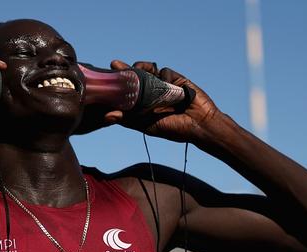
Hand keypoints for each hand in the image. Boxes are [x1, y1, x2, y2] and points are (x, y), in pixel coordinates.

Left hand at [105, 60, 220, 142]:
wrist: (200, 125)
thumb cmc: (173, 129)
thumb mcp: (146, 125)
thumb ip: (128, 119)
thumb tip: (107, 116)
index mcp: (142, 105)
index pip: (126, 91)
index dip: (117, 84)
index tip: (107, 76)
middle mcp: (152, 93)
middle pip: (135, 77)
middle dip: (126, 71)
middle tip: (115, 66)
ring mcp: (164, 85)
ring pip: (149, 70)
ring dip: (141, 67)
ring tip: (136, 69)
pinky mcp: (176, 79)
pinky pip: (165, 72)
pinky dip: (163, 76)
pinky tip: (166, 84)